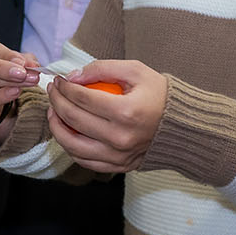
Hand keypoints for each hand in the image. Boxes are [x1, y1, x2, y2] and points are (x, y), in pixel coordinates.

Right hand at [0, 30, 39, 129]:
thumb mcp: (5, 58)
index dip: (7, 55)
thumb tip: (31, 65)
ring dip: (9, 82)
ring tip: (29, 81)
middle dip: (0, 67)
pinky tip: (14, 92)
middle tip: (23, 72)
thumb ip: (18, 60)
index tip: (25, 63)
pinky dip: (1, 96)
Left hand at [44, 60, 167, 173]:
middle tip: (53, 91)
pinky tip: (67, 132)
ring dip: (56, 127)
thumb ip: (102, 68)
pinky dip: (71, 146)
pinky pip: (84, 160)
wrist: (182, 126)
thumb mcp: (135, 71)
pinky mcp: (118, 166)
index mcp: (126, 111)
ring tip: (54, 112)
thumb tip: (73, 77)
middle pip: (73, 119)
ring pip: (73, 145)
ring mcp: (118, 155)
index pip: (82, 98)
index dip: (64, 87)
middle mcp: (120, 137)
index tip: (59, 79)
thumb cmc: (159, 94)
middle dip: (56, 101)